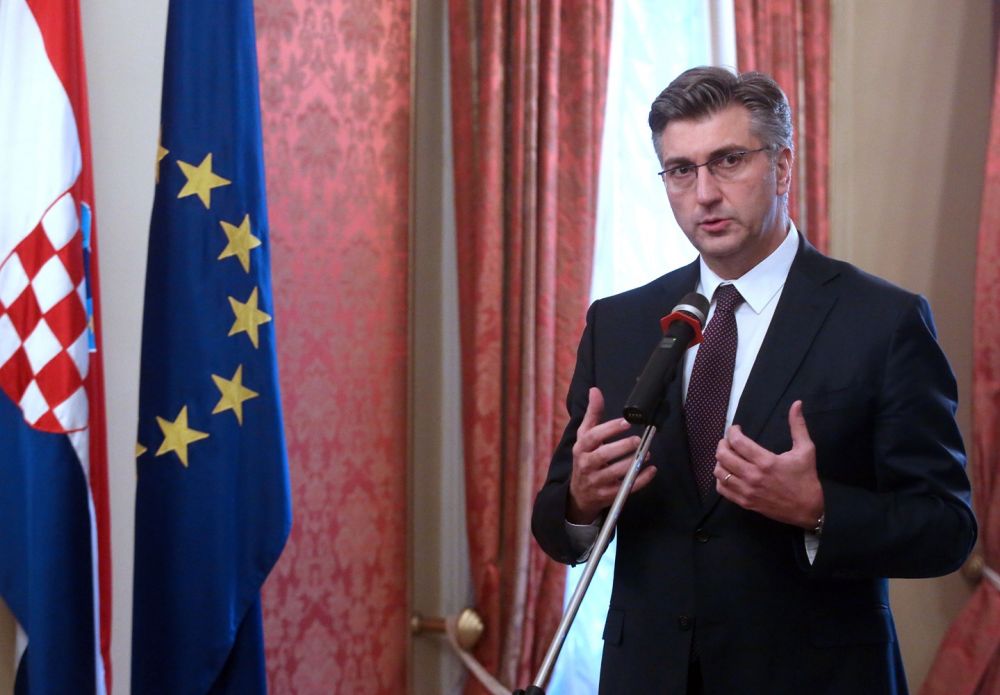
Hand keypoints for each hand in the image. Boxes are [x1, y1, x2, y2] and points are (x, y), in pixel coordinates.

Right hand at [567, 387, 655, 523]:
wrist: (579, 494)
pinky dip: (640, 480)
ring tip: (647, 454)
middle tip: (638, 439)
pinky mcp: (607, 496)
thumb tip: (595, 391)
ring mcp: (596, 482)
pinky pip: (625, 488)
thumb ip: (592, 414)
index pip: (593, 436)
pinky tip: (651, 470)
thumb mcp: (585, 436)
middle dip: (622, 447)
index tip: (627, 422)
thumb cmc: (585, 458)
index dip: (609, 429)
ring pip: (615, 473)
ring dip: (633, 463)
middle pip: (604, 455)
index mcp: (580, 448)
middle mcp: (586, 464)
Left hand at [713, 400, 823, 528]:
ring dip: (720, 461)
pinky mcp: (744, 502)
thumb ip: (798, 426)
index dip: (732, 431)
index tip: (736, 429)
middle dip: (722, 444)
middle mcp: (753, 476)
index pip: (737, 442)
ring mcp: (747, 491)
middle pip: (723, 456)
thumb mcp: (806, 450)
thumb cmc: (806, 479)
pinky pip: (722, 489)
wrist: (808, 510)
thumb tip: (797, 403)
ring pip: (719, 472)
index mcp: (766, 461)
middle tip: (728, 441)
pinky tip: (729, 473)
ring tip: (729, 456)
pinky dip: (721, 479)